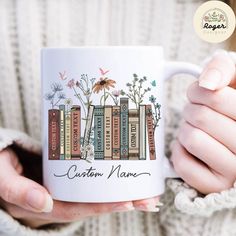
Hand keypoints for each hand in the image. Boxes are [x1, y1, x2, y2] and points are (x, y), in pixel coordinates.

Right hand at [0, 148, 160, 227]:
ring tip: (145, 192)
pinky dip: (107, 184)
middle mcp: (58, 200)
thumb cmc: (0, 167)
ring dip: (119, 194)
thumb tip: (44, 204)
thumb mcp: (3, 178)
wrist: (0, 161)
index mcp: (43, 204)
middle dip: (121, 203)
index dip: (102, 207)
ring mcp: (64, 189)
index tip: (127, 202)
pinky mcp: (67, 177)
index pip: (77, 208)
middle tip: (148, 199)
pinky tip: (123, 179)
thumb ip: (18, 190)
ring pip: (94, 195)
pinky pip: (90, 183)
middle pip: (93, 204)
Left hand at [171, 52, 235, 193]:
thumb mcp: (232, 80)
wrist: (224, 134)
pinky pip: (183, 164)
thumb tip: (207, 83)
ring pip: (191, 138)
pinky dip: (179, 151)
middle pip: (199, 116)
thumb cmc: (226, 106)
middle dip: (190, 110)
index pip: (214, 96)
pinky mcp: (214, 185)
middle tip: (196, 113)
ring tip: (196, 130)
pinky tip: (189, 148)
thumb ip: (222, 69)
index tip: (201, 94)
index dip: (197, 91)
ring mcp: (234, 172)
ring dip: (185, 130)